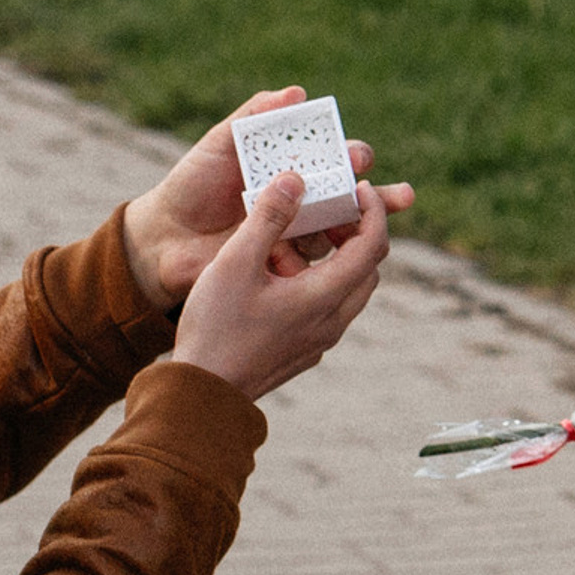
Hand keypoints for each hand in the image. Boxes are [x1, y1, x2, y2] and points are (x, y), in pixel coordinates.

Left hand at [121, 85, 414, 309]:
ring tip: (377, 234)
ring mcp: (295, 236)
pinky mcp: (284, 268)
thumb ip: (255, 115)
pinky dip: (327, 264)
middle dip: (381, 199)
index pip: (335, 158)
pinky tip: (330, 262)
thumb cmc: (191, 184)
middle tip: (400, 197)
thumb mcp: (220, 143)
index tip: (360, 156)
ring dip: (363, 234)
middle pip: (351, 198)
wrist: (163, 238)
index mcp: (291, 167)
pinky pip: (315, 266)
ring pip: (343, 234)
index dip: (353, 156)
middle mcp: (301, 201)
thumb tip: (297, 92)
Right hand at [171, 172, 392, 401]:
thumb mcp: (236, 262)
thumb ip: (268, 217)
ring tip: (288, 245)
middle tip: (324, 211)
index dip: (373, 210)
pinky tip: (275, 277)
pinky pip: (327, 309)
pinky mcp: (304, 352)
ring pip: (348, 289)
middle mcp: (332, 322)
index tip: (357, 187)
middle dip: (353, 232)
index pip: (373, 245)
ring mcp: (320, 341)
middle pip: (367, 267)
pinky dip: (317, 282)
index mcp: (325, 297)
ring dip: (333, 259)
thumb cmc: (216, 328)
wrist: (201, 395)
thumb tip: (295, 179)